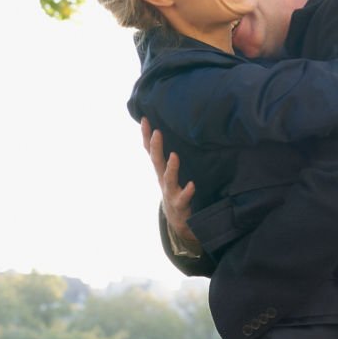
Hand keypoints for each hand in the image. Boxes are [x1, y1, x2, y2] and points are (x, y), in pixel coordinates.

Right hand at [142, 118, 200, 250]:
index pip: (151, 150)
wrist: (177, 220)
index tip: (145, 118)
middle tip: (157, 131)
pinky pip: (183, 198)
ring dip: (171, 167)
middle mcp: (163, 180)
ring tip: (174, 156)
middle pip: (156, 162)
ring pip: (168, 179)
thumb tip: (167, 132)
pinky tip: (191, 185)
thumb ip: (168, 155)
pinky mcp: (180, 204)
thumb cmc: (174, 190)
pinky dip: (187, 191)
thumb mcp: (168, 172)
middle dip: (155, 147)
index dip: (146, 136)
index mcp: (160, 170)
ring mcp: (170, 192)